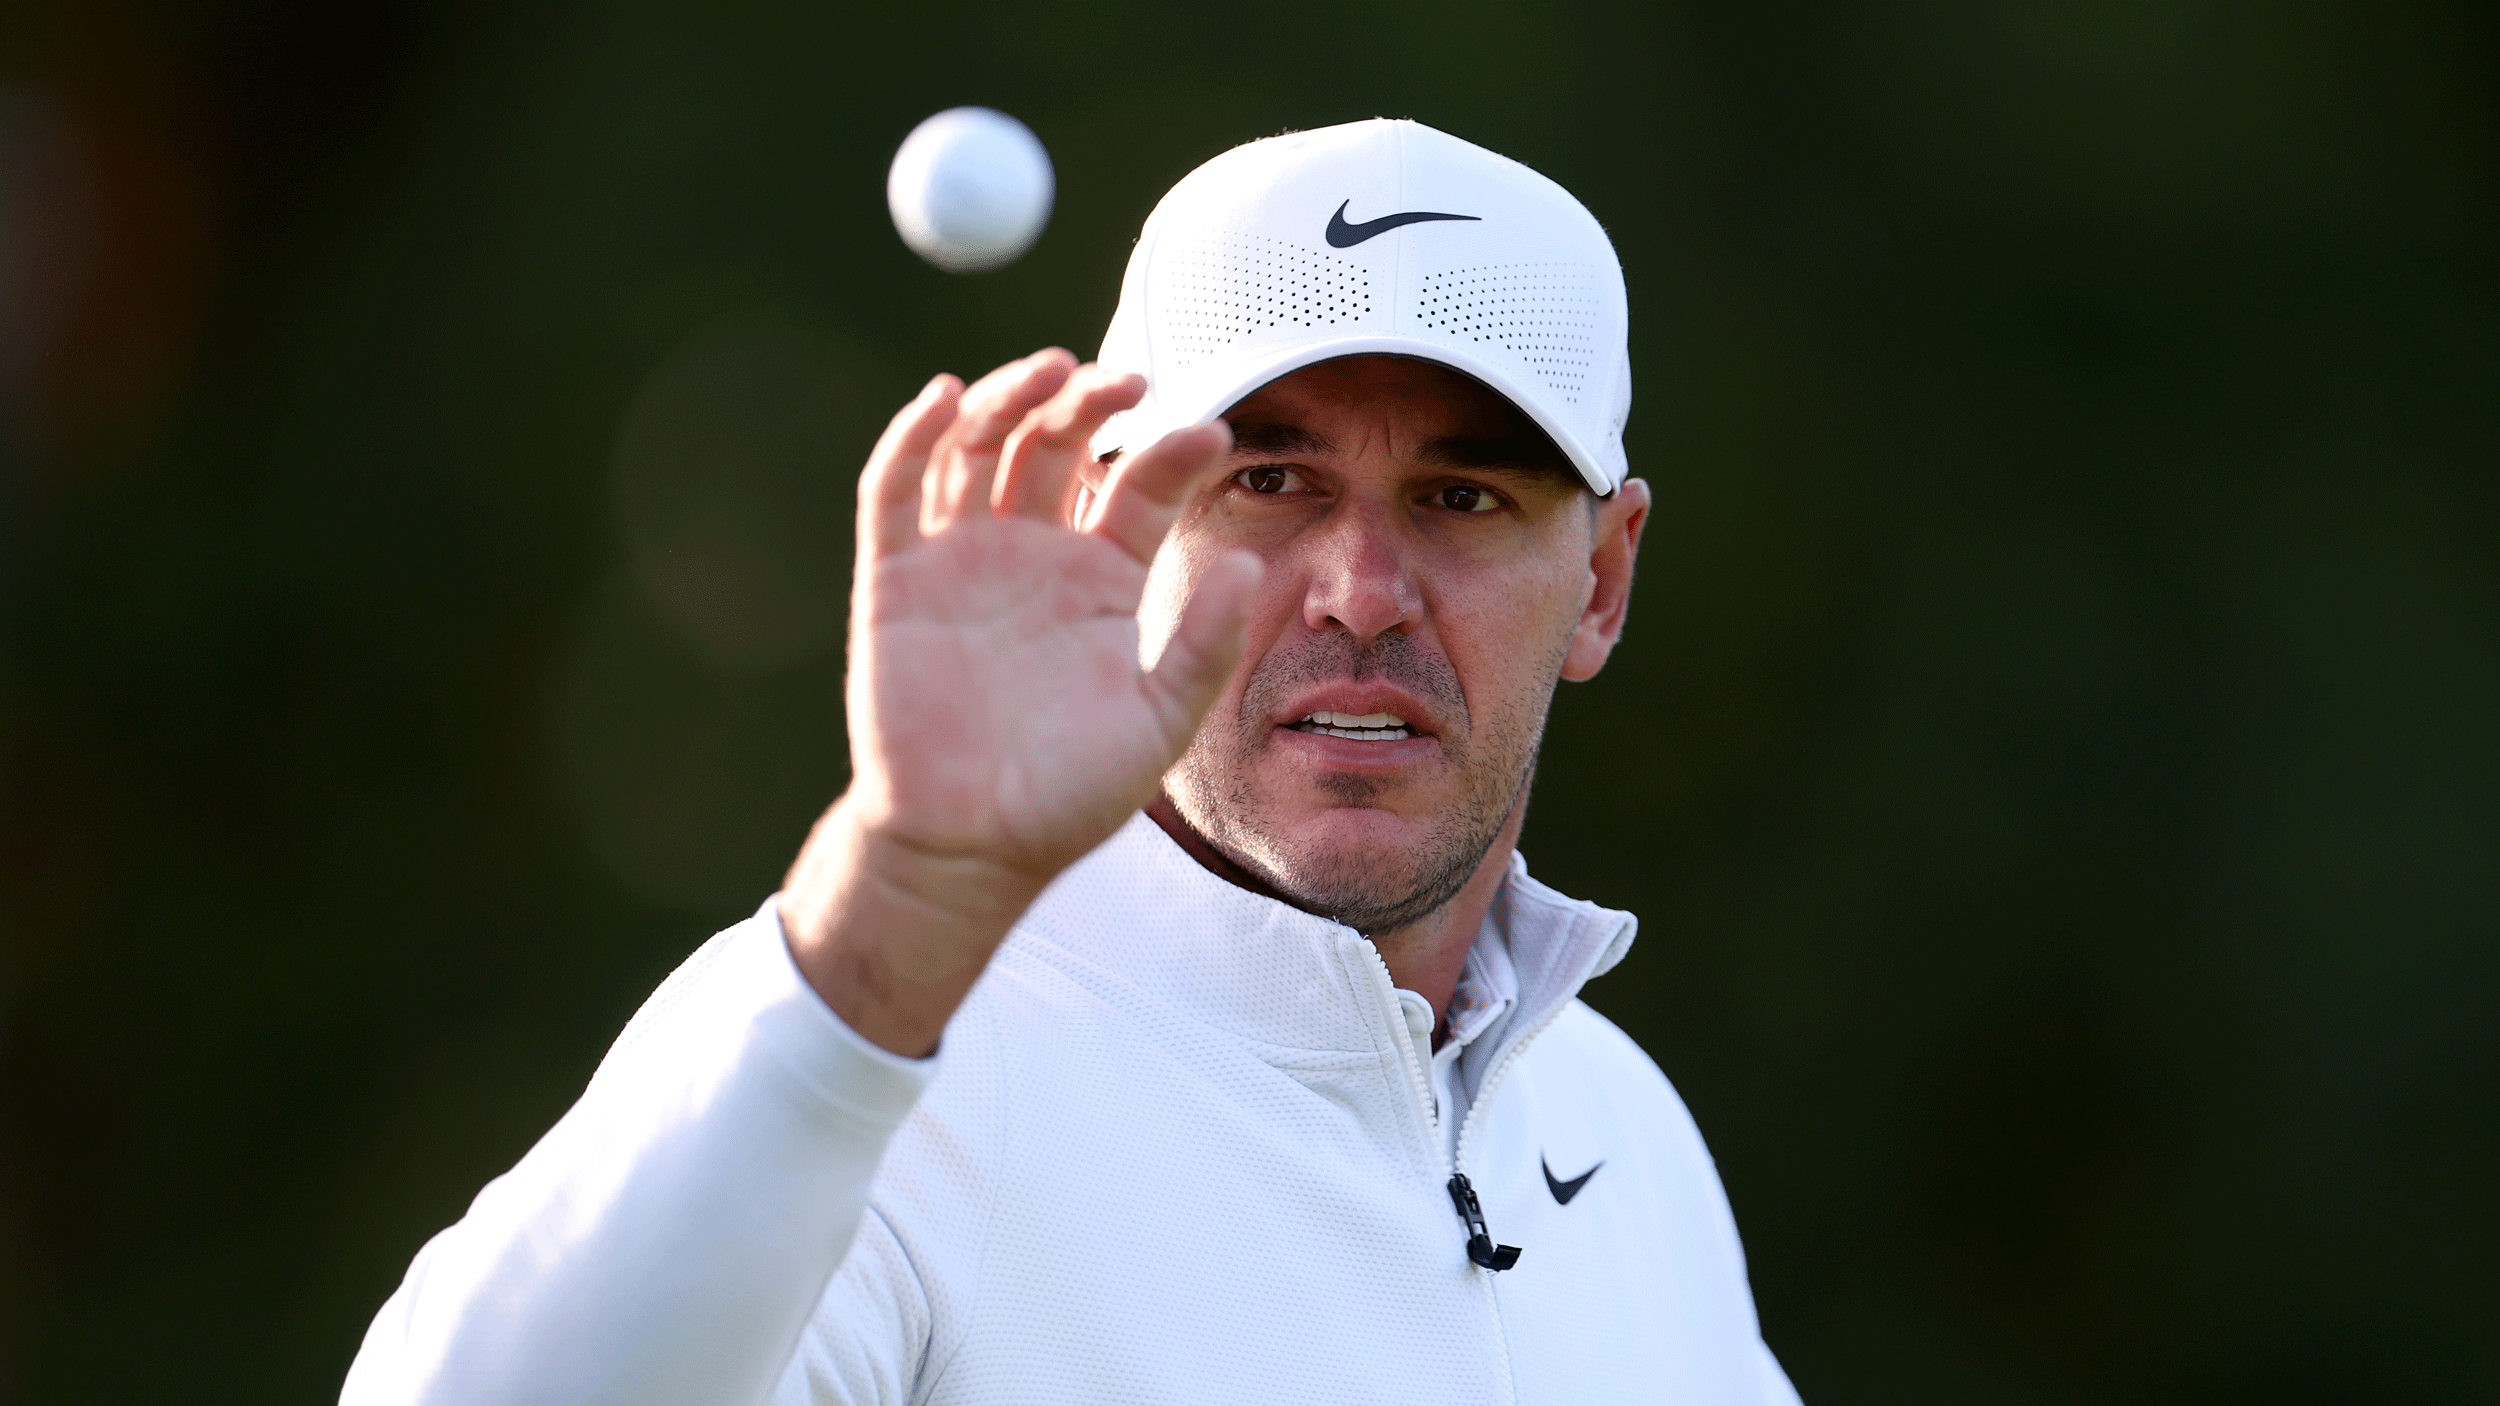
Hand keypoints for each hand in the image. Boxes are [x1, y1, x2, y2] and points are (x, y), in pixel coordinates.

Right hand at [779, 349, 1259, 1054]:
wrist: (970, 848)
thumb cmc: (1067, 793)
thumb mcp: (1159, 720)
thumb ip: (1205, 644)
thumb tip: (1248, 562)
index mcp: (1100, 579)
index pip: (1139, 487)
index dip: (1171, 454)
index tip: (1213, 434)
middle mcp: (1033, 554)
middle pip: (1057, 445)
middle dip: (1088, 402)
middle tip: (1127, 378)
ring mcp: (961, 560)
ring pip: (979, 448)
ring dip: (1009, 399)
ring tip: (1050, 370)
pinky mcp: (895, 580)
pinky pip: (896, 492)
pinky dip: (912, 438)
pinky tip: (943, 398)